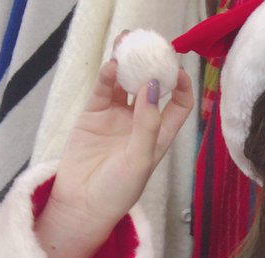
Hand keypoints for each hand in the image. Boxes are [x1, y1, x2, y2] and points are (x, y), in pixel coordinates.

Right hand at [35, 53, 193, 257]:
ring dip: (128, 65)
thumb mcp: (141, 159)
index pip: (179, 105)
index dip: (182, 86)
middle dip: (153, 67)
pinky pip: (103, 90)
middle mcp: (140, 124)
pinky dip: (107, 76)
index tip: (178, 70)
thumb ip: (147, 123)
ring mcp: (116, 118)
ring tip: (127, 45)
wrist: (83, 206)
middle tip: (151, 47)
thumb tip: (153, 86)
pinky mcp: (93, 116)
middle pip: (152, 87)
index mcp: (160, 136)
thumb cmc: (118, 191)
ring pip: (126, 84)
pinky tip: (112, 66)